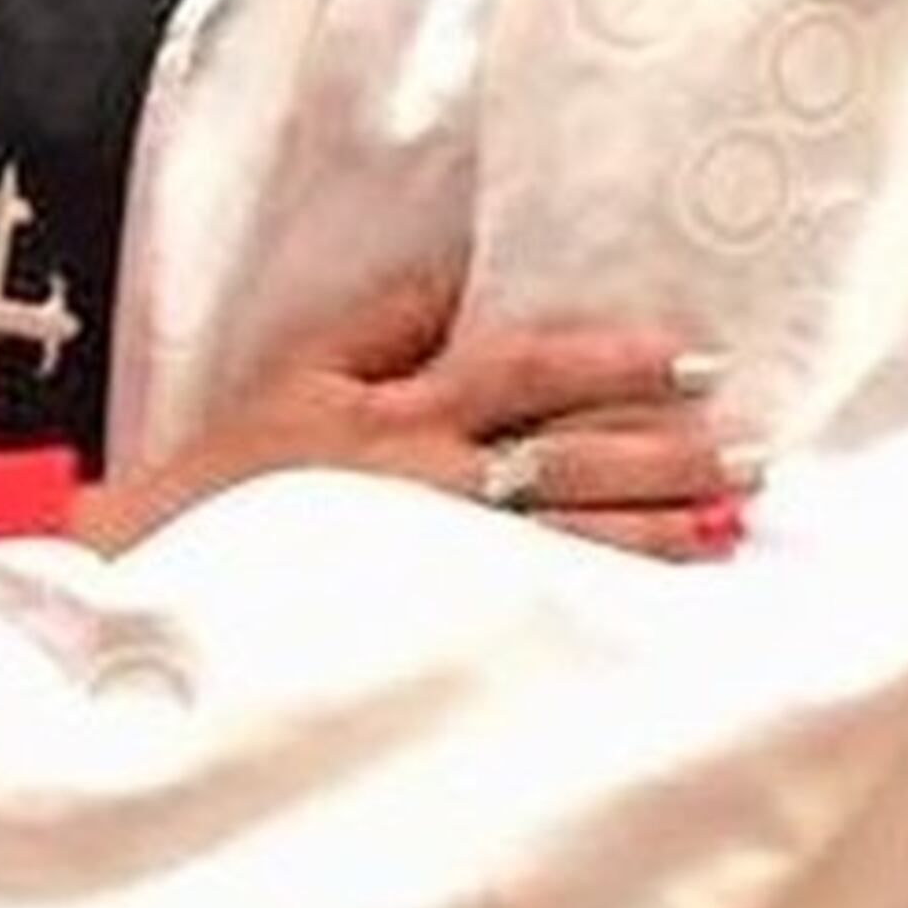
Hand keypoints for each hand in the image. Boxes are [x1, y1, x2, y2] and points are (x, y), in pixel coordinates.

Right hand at [77, 271, 752, 560]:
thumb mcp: (296, 374)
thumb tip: (462, 282)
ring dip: (658, 535)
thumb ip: (386, 325)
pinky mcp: (429, 626)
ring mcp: (435, 565)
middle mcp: (430, 489)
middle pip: (571, 465)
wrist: (157, 580)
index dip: (614, 364)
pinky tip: (656, 604)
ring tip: (732, 523)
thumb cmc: (227, 480)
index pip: (528, 374)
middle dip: (666, 458)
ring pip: (567, 546)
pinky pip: (533, 609)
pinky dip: (600, 603)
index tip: (691, 359)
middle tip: (751, 454)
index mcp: (401, 415)